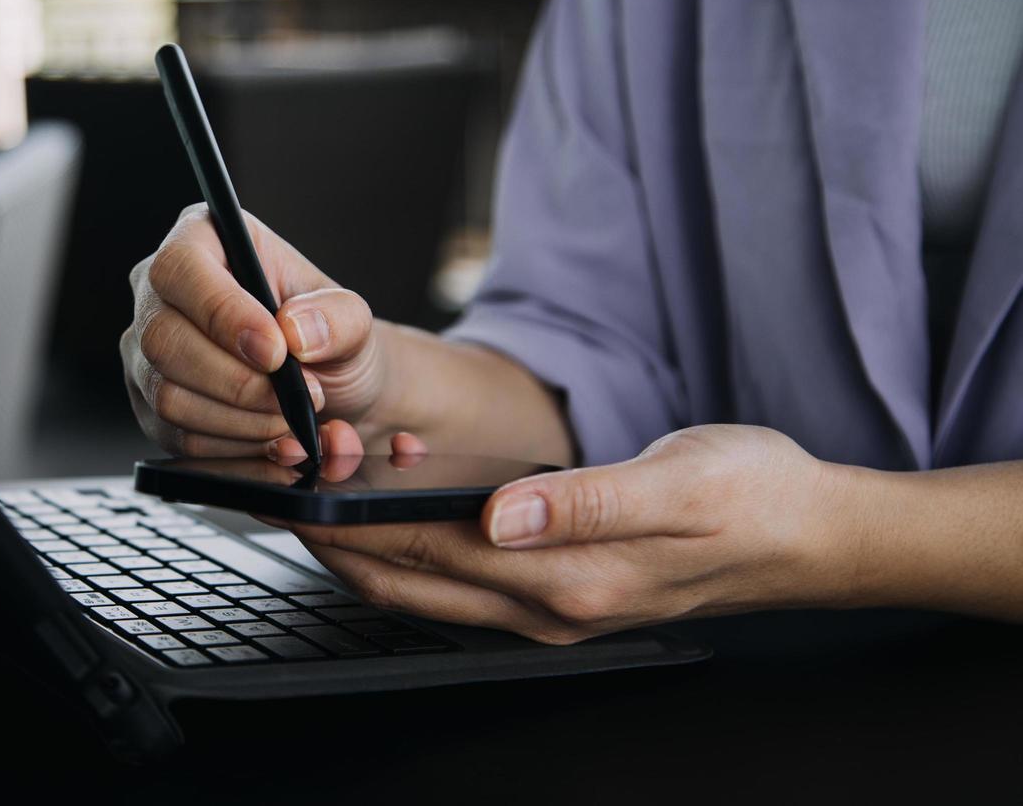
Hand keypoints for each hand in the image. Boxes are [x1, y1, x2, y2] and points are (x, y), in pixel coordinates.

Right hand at [122, 205, 388, 457]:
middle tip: (298, 395)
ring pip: (168, 396)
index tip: (275, 353)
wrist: (325, 385)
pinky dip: (231, 446)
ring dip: (240, 420)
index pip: (181, 267)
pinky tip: (268, 435)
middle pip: (163, 339)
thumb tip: (296, 330)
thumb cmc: (326, 336)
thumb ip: (337, 318)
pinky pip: (175, 436)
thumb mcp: (352, 318)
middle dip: (237, 382)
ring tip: (291, 417)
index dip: (223, 313)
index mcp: (202, 238)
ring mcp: (144, 351)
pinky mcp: (148, 404)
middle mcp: (159, 292)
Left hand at [284, 424, 854, 642]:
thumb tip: (498, 515)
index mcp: (567, 578)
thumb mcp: (673, 482)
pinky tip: (406, 517)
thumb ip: (582, 501)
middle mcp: (550, 607)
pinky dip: (421, 555)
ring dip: (374, 551)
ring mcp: (556, 608)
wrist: (809, 536)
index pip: (427, 558)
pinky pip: (469, 582)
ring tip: (322, 504)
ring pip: (434, 590)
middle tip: (282, 498)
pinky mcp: (566, 594)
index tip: (295, 496)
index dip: (352, 529)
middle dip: (340, 545)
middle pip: (413, 585)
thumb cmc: (751, 497)